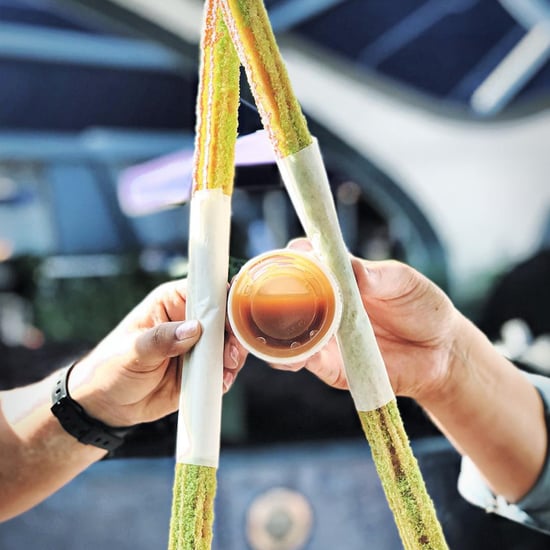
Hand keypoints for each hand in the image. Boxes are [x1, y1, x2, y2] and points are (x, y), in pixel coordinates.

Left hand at [67, 279, 246, 426]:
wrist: (107, 405)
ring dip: (234, 356)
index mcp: (172, 302)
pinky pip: (224, 369)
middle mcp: (189, 321)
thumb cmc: (111, 367)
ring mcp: (198, 346)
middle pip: (225, 317)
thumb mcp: (132, 351)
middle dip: (234, 333)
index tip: (233, 316)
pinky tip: (220, 382)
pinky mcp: (202, 370)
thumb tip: (194, 328)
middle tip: (230, 352)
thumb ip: (162, 339)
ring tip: (226, 369)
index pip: (205, 291)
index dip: (223, 300)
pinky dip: (227, 375)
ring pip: (230, 343)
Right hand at [271, 239, 462, 401]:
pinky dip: (290, 358)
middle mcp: (323, 304)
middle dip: (273, 294)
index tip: (296, 256)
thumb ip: (377, 276)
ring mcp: (322, 334)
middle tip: (280, 295)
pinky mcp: (328, 364)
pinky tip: (296, 355)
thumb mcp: (403, 282)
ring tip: (283, 327)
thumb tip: (352, 268)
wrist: (441, 352)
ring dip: (276, 329)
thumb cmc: (421, 308)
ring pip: (283, 330)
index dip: (293, 256)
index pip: (303, 259)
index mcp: (337, 276)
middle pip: (284, 295)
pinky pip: (300, 361)